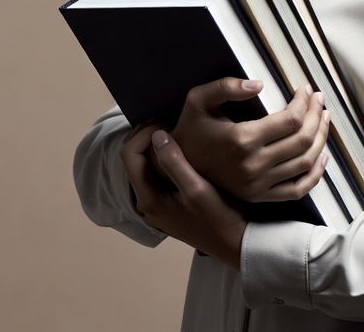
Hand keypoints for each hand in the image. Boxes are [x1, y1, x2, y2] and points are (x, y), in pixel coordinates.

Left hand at [120, 122, 246, 269]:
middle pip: (134, 160)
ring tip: (177, 130)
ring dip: (154, 146)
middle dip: (147, 136)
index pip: (129, 155)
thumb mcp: (197, 188)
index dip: (144, 133)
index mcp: (148, 199)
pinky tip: (182, 149)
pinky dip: (162, 158)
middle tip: (171, 120)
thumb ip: (174, 162)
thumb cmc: (218, 217)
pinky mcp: (167, 205)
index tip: (168, 121)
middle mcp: (146, 204)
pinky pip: (155, 175)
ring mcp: (156, 206)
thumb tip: (157, 136)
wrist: (234, 244)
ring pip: (144, 167)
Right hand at [173, 78, 330, 202]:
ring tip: (323, 118)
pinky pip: (297, 190)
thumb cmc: (191, 128)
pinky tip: (322, 155)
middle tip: (319, 100)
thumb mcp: (198, 99)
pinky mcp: (260, 197)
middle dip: (316, 115)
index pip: (290, 120)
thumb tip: (259, 85)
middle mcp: (254, 166)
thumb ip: (226, 87)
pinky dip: (315, 174)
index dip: (304, 102)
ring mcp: (259, 185)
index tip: (306, 89)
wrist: (179, 165)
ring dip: (320, 139)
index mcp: (242, 140)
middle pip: (302, 140)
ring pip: (305, 163)